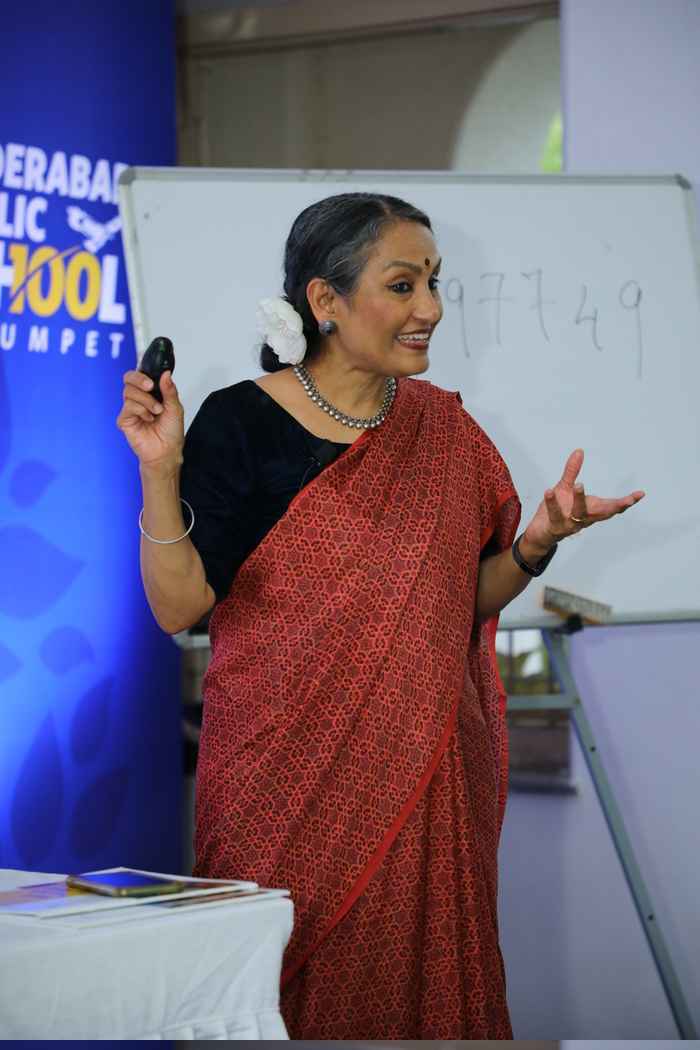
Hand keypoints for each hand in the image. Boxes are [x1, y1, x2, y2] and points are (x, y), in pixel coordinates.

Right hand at [116, 369, 184, 475]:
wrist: (167, 451)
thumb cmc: (171, 432)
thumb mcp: (175, 407)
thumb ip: (169, 390)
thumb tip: (166, 373)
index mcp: (151, 393)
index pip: (141, 374)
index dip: (144, 371)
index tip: (153, 375)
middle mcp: (139, 398)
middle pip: (129, 377)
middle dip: (139, 379)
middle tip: (150, 386)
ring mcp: (130, 408)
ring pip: (129, 392)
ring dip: (146, 401)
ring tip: (157, 411)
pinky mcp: (124, 419)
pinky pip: (128, 406)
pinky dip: (141, 411)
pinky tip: (148, 419)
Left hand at [522, 449, 644, 556]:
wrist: (540, 532)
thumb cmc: (557, 510)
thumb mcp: (565, 488)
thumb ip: (572, 471)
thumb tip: (579, 451)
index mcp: (591, 509)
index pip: (613, 506)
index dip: (627, 501)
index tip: (640, 494)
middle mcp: (585, 518)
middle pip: (603, 513)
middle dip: (616, 507)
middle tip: (627, 500)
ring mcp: (571, 524)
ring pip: (579, 513)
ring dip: (580, 499)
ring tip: (579, 484)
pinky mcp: (556, 527)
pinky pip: (555, 515)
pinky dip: (552, 503)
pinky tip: (549, 491)